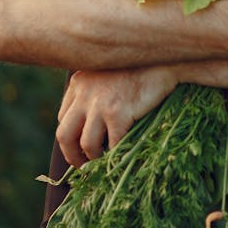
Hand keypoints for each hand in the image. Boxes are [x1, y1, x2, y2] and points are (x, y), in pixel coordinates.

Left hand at [56, 66, 177, 167]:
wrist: (164, 61)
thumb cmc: (140, 69)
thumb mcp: (108, 75)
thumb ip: (96, 93)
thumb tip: (94, 126)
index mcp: (79, 83)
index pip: (63, 118)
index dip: (72, 137)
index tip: (82, 148)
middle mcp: (84, 92)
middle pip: (64, 134)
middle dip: (72, 155)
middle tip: (84, 166)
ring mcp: (100, 103)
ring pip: (86, 144)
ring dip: (95, 159)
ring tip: (106, 162)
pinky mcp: (117, 112)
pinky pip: (112, 144)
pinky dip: (117, 154)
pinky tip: (123, 155)